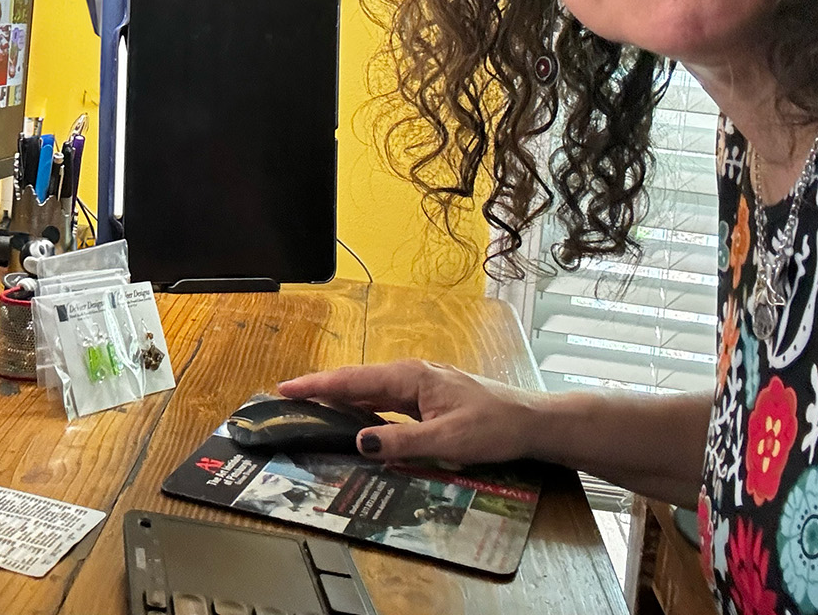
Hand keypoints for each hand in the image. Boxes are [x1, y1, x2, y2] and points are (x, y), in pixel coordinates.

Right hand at [278, 360, 543, 464]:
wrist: (532, 422)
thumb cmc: (495, 426)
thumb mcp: (448, 439)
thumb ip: (402, 441)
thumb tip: (358, 442)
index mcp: (411, 377)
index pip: (353, 380)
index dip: (317, 385)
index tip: (285, 388)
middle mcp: (411, 376)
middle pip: (356, 381)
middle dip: (321, 388)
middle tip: (287, 397)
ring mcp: (420, 386)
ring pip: (370, 391)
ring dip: (340, 397)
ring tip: (310, 407)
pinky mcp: (428, 399)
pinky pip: (385, 401)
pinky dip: (362, 407)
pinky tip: (355, 419)